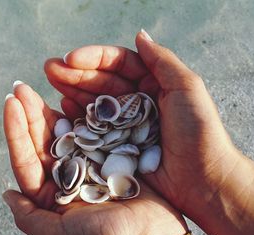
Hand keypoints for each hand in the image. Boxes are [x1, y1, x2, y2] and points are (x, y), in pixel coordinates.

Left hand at [2, 83, 211, 234]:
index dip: (16, 131)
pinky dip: (85, 113)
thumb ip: (30, 218)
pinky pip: (95, 130)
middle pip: (43, 140)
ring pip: (67, 131)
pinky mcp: (112, 156)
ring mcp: (90, 164)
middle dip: (31, 113)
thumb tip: (5, 193)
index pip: (27, 159)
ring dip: (54, 109)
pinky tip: (75, 95)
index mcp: (52, 195)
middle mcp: (68, 177)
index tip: (10, 103)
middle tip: (21, 86)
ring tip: (44, 83)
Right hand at [44, 31, 241, 218]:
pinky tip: (62, 106)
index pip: (119, 64)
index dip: (94, 58)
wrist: (204, 180)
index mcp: (154, 84)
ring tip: (50, 82)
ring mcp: (126, 126)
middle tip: (49, 68)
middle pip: (102, 82)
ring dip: (72, 90)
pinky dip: (77, 117)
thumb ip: (162, 61)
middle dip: (76, 73)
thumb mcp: (187, 88)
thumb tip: (139, 35)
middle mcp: (138, 102)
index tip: (71, 58)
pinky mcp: (118, 148)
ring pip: (94, 102)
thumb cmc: (200, 133)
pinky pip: (94, 129)